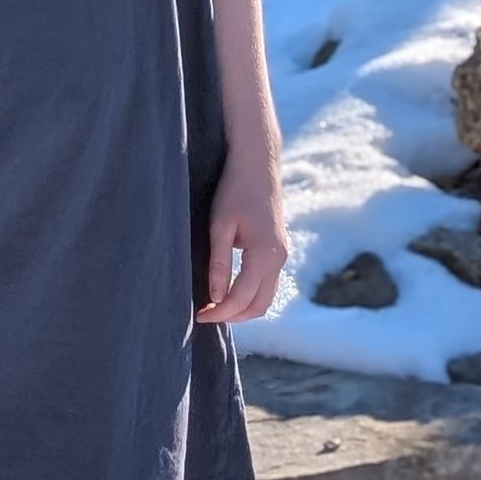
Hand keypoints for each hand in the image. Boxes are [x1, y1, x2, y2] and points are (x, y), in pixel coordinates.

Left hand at [195, 150, 288, 324]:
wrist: (258, 164)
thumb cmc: (234, 190)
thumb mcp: (220, 226)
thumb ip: (219, 263)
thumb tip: (215, 296)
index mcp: (264, 256)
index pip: (241, 298)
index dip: (219, 312)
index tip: (198, 316)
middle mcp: (279, 260)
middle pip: (259, 306)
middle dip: (233, 315)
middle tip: (206, 314)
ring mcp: (282, 254)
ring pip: (266, 296)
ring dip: (243, 306)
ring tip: (214, 304)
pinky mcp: (279, 248)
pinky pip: (267, 282)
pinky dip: (250, 293)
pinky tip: (228, 288)